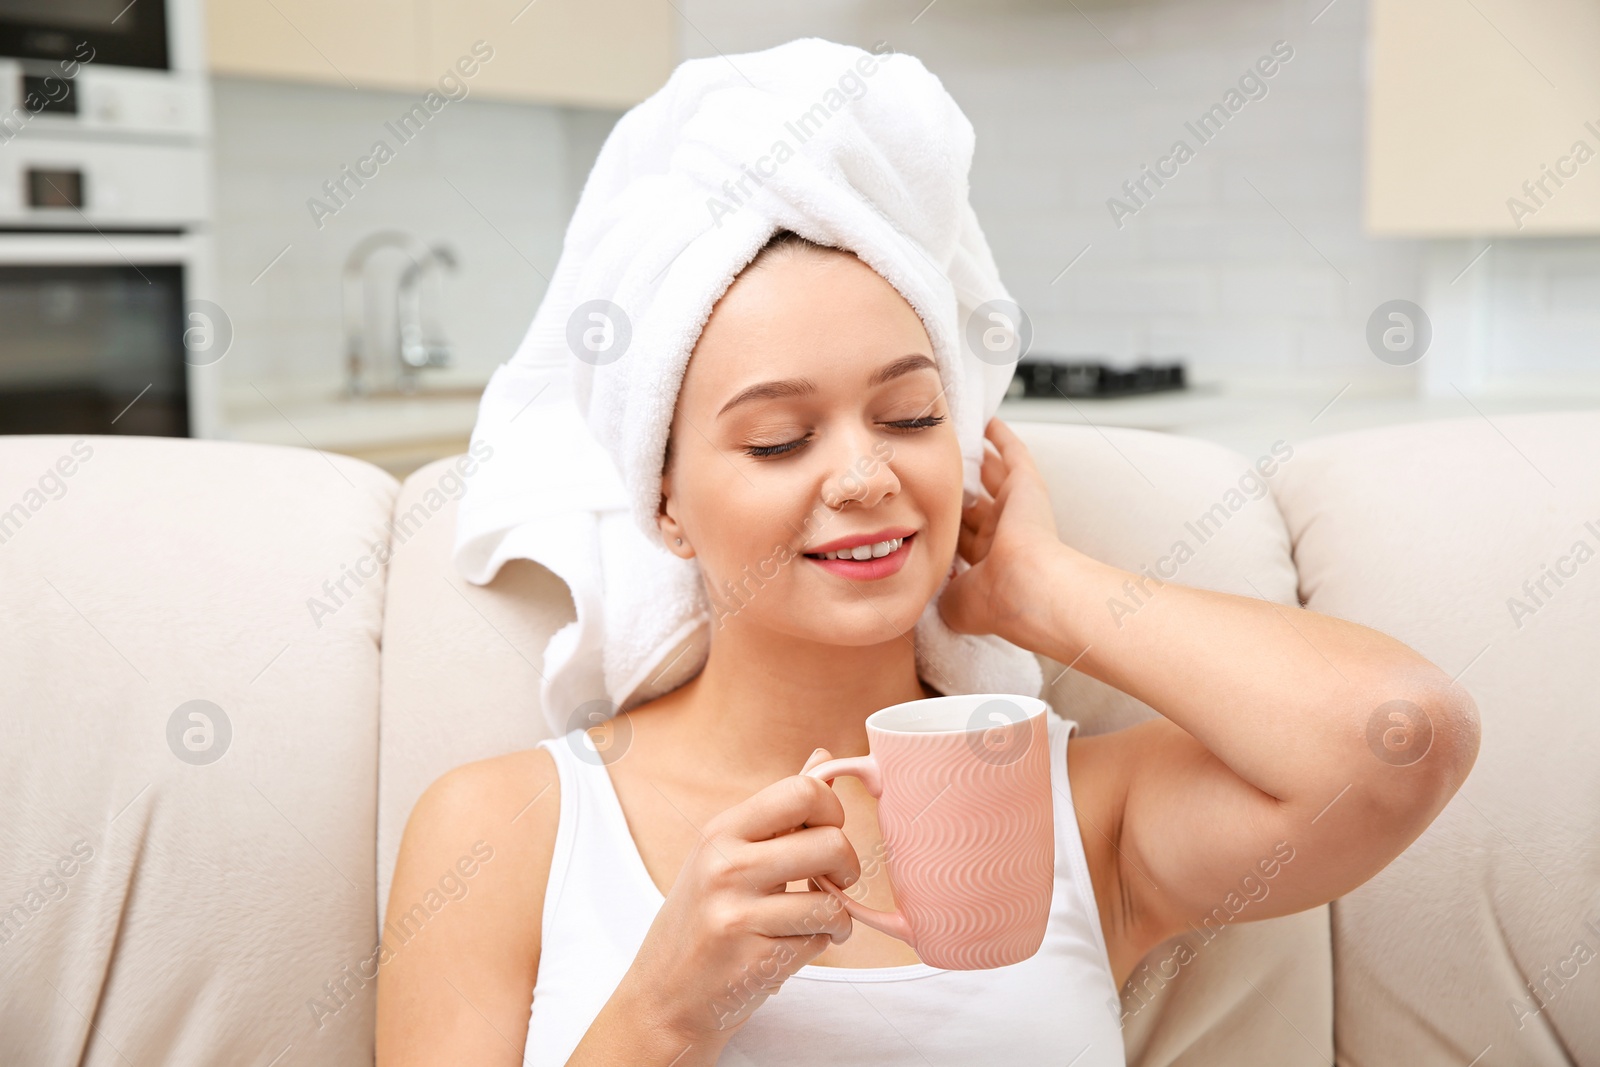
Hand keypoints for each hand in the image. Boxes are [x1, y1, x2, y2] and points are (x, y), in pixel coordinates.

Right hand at [619, 753, 858, 1048]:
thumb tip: (825, 757)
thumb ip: (778, 810)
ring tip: (815, 921)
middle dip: (847, 866)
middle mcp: (726, 866)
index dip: (832, 810)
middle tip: (834, 881)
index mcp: (722, 831)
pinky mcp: (755, 960)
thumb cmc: (702, 920)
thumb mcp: (726, 854)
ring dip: (838, 917)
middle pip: (831, 842)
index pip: (803, 791)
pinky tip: (791, 946)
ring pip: (832, 900)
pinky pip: (821, 941)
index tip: (825, 833)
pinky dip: (819, 945)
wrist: (663, 997)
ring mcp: (738, 914)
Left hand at [938, 417, 1061, 641]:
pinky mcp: (1028, 485)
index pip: (962, 539)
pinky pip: (1012, 453)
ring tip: (960, 441)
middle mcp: (1002, 535)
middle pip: (975, 505)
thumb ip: (935, 587)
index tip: (925, 514)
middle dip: (959, 491)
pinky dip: (1000, 437)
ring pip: (992, 477)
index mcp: (986, 564)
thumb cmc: (993, 602)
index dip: (945, 526)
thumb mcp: (951, 602)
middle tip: (937, 470)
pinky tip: (986, 422)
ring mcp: (1016, 508)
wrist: (1026, 588)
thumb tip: (923, 582)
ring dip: (978, 461)